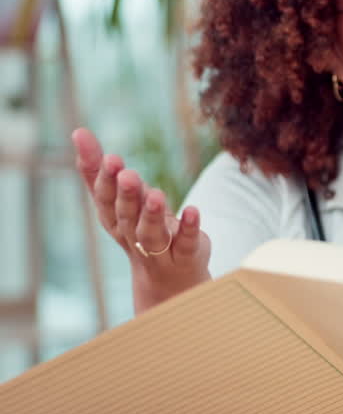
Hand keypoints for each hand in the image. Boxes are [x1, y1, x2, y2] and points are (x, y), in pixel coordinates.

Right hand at [72, 128, 210, 312]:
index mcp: (115, 219)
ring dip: (152, 213)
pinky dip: (189, 227)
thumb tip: (79, 132)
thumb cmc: (143, 229)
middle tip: (127, 172)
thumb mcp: (123, 200)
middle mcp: (133, 235)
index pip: (104, 198)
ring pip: (151, 232)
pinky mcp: (186, 255)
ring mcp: (159, 248)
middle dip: (125, 194)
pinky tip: (193, 210)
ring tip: (156, 194)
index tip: (108, 156)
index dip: (103, 179)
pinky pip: (186, 241)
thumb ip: (103, 170)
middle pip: (126, 215)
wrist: (171, 280)